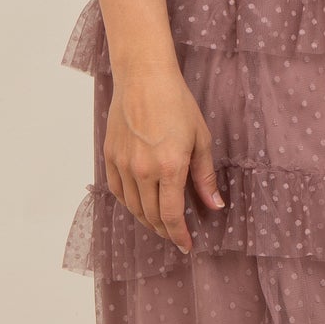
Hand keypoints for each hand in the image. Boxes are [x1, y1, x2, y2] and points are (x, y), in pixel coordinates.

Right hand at [104, 60, 225, 254]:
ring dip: (146, 220)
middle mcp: (142, 171)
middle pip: (151, 215)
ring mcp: (123, 164)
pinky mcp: (109, 155)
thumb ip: (205, 177)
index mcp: (169, 168)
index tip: (186, 245)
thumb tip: (214, 205)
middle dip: (165, 231)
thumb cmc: (176, 103)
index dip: (179, 236)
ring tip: (159, 224)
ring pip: (132, 206)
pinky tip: (138, 205)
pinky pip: (117, 190)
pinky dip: (128, 203)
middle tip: (175, 236)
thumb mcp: (200, 139)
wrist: (143, 77)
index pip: (172, 216)